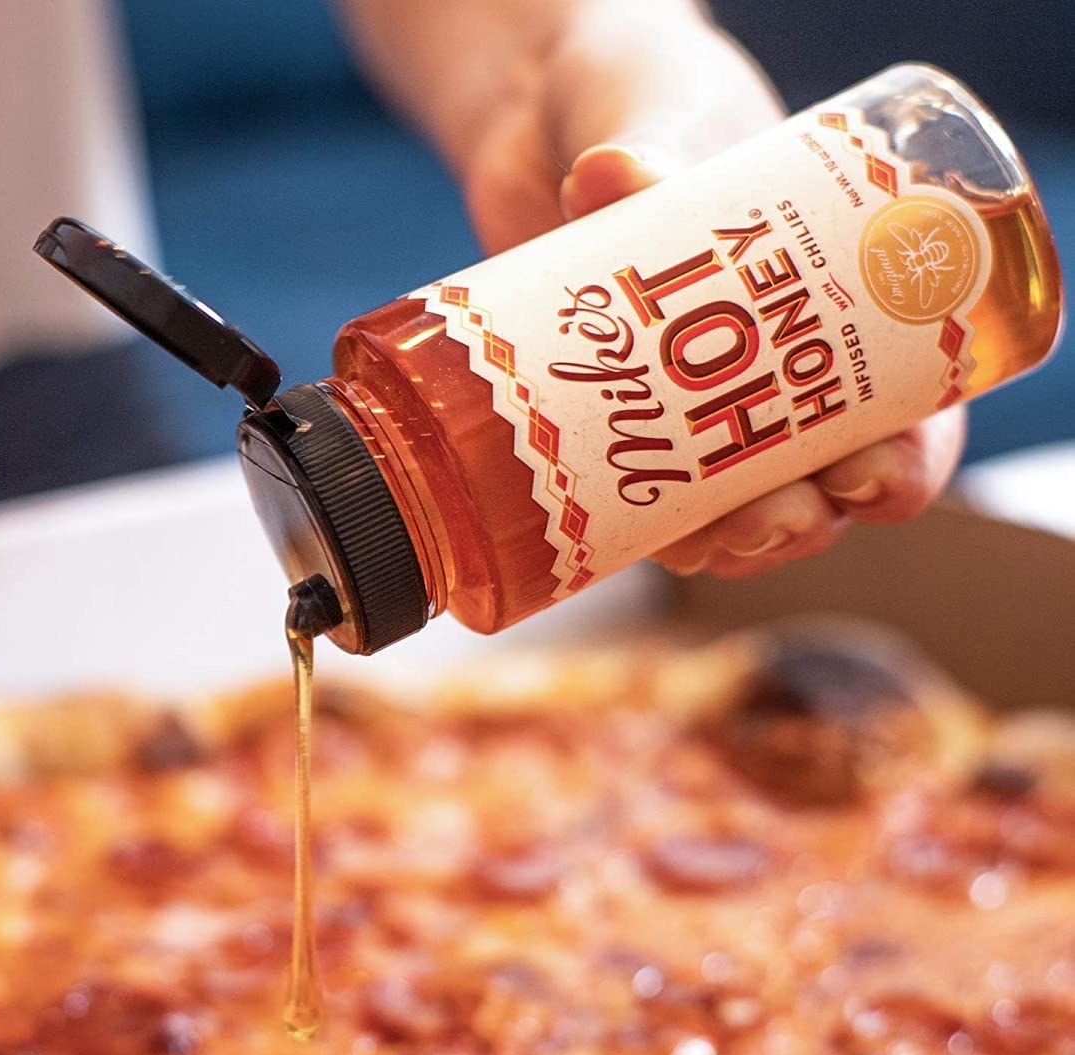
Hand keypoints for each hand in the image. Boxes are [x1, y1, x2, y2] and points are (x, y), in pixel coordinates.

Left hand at [455, 7, 965, 578]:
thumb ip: (651, 147)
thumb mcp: (667, 118)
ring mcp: (702, 406)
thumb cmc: (652, 107)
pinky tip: (634, 542)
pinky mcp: (622, 421)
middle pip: (820, 487)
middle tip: (772, 520)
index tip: (869, 476)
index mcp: (847, 310)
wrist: (547, 120)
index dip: (902, 464)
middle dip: (803, 522)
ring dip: (727, 545)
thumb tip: (606, 173)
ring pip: (737, 512)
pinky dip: (648, 529)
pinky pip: (649, 503)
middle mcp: (783, 376)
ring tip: (698, 546)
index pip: (908, 415)